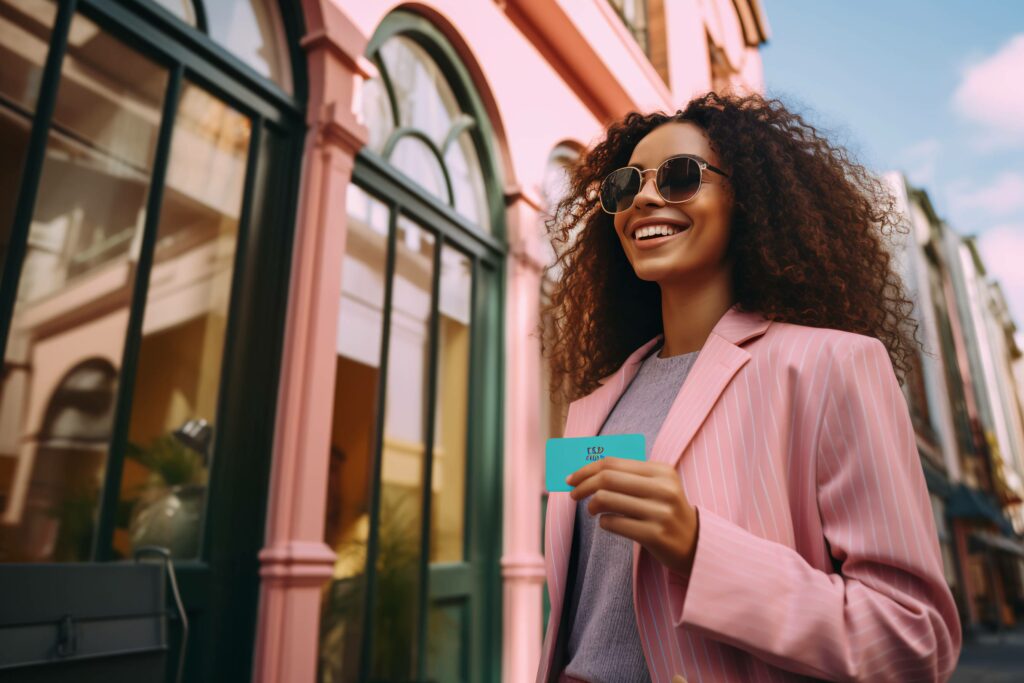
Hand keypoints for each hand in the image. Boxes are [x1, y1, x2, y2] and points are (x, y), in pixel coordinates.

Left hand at [567, 456, 698, 576]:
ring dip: (591, 505)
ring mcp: (660, 513)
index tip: (571, 478)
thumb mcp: (657, 486)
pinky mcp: (655, 535)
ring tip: (592, 510)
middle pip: (607, 479)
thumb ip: (628, 476)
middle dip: (583, 485)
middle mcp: (663, 489)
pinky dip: (603, 522)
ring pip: (607, 500)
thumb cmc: (666, 511)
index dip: (587, 469)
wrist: (695, 543)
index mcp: (662, 471)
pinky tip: (607, 523)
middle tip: (573, 494)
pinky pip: (614, 523)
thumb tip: (587, 472)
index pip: (613, 463)